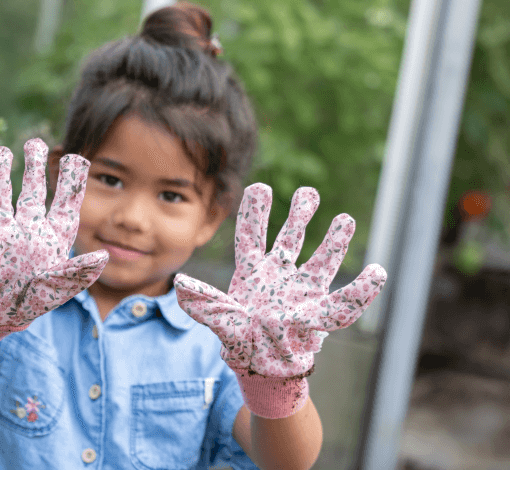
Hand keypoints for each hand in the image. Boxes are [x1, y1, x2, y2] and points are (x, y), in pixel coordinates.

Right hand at [0, 138, 107, 351]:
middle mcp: (27, 232)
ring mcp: (2, 234)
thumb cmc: (29, 305)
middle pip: (32, 194)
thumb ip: (77, 273)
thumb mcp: (58, 290)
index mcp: (52, 240)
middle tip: (34, 142)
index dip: (71, 183)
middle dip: (34, 168)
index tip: (76, 158)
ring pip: (1, 197)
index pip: (65, 206)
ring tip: (1, 151)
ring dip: (0, 175)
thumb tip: (103, 257)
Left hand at [174, 183, 386, 416]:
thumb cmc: (240, 344)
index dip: (255, 212)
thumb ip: (206, 304)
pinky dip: (361, 290)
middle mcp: (278, 275)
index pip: (252, 235)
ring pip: (320, 259)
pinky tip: (376, 273)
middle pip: (290, 238)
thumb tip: (181, 285)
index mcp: (251, 272)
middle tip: (309, 192)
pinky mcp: (318, 309)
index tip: (260, 187)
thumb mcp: (222, 322)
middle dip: (299, 215)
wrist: (263, 369)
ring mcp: (300, 289)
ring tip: (346, 219)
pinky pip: (343, 300)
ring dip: (334, 240)